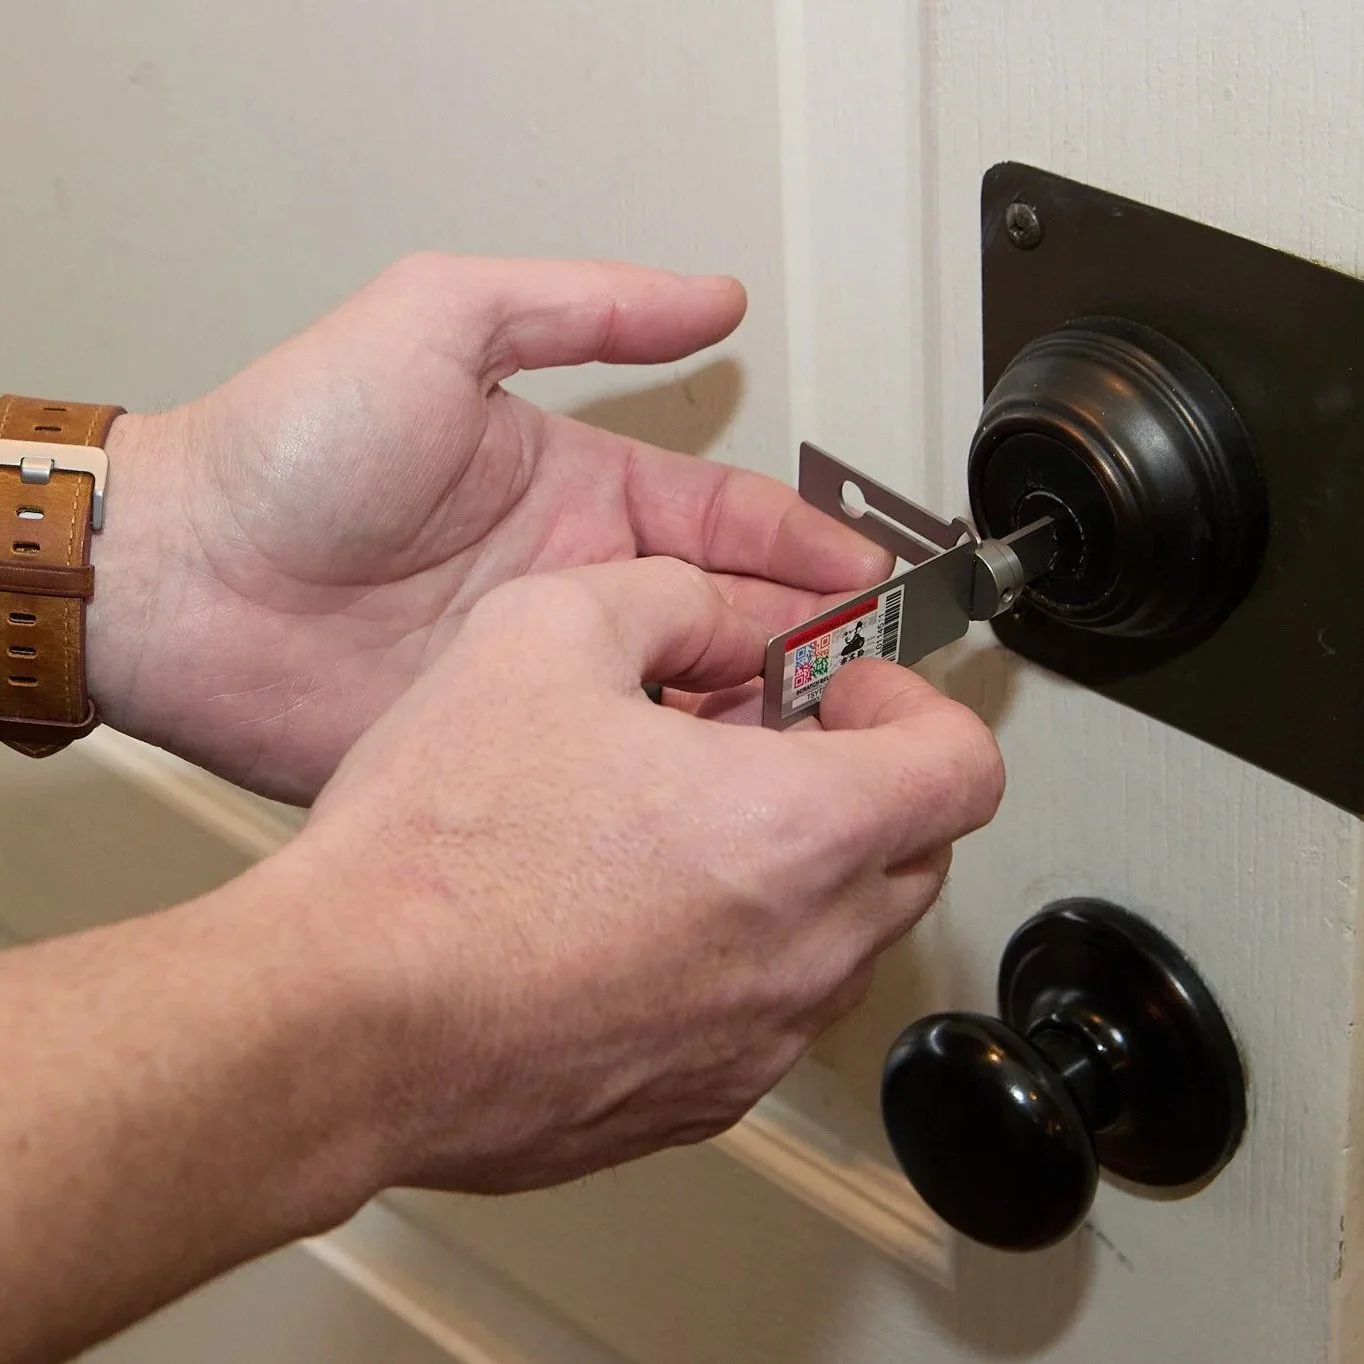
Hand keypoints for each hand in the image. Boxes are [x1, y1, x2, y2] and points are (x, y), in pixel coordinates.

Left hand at [89, 255, 889, 799]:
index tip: (878, 580)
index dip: (810, 547)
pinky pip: (617, 770)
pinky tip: (733, 794)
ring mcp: (548, 676)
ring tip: (828, 744)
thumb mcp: (438, 321)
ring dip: (759, 720)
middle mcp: (579, 587)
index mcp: (584, 492)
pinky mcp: (509, 747)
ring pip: (688, 705)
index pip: (732, 520)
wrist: (188, 582)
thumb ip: (582, 306)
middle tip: (877, 683)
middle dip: (810, 645)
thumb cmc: (293, 447)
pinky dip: (681, 783)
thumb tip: (711, 298)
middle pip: (728, 618)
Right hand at [286, 555, 1003, 1192]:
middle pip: (914, 852)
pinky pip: (764, 1009)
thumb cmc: (436, 854)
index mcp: (796, 830)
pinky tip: (632, 910)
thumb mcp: (546, 630)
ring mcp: (751, 1042)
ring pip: (840, 936)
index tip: (847, 688)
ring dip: (798, 866)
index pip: (962, 767)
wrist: (343, 1020)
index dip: (915, 704)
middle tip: (763, 743)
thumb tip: (707, 611)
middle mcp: (799, 952)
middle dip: (858, 778)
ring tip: (685, 823)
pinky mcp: (692, 1098)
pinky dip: (740, 948)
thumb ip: (666, 593)